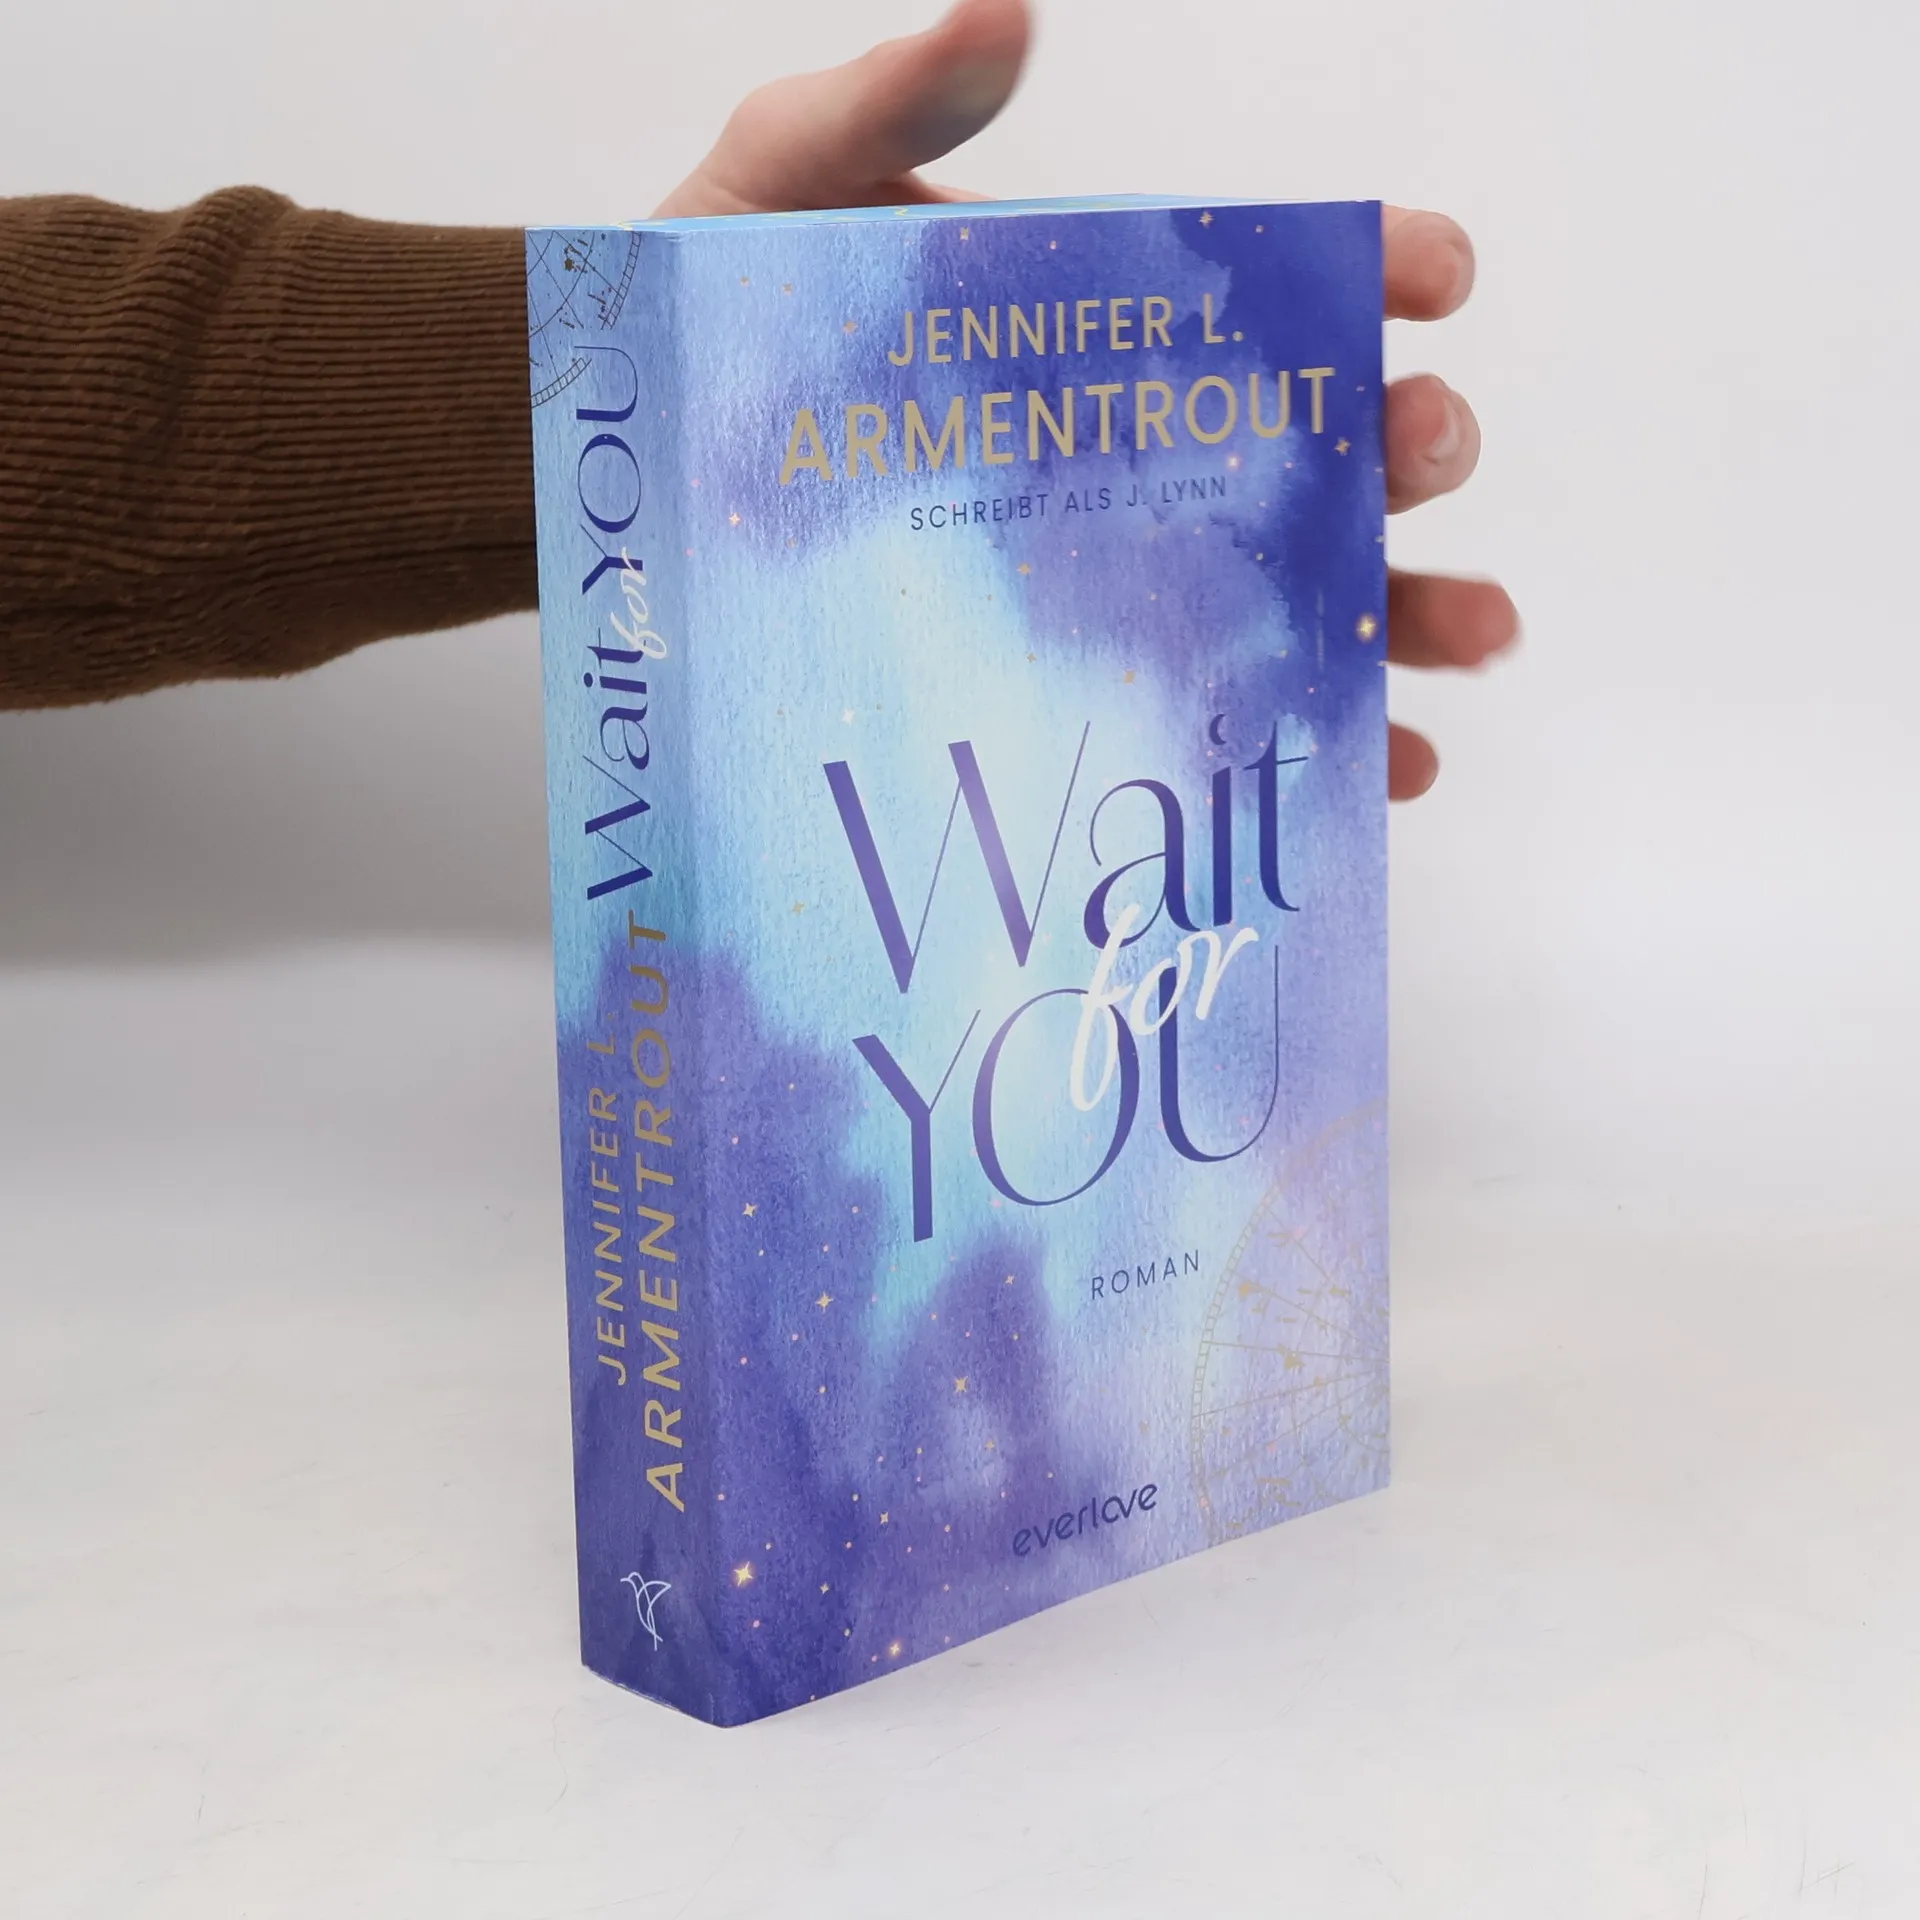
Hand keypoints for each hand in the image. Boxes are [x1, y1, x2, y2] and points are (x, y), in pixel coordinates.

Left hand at [657, 0, 1516, 799]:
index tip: (1435, 274)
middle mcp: (1138, 440)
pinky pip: (1231, 706)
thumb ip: (888, 105)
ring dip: (1410, 605)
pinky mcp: (1086, 672)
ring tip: (1473, 632)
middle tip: (1422, 450)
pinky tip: (1382, 767)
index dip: (1376, 266)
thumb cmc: (712, 325)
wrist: (638, 474)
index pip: (1273, 279)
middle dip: (1407, 442)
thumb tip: (1007, 11)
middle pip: (1318, 442)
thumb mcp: (783, 190)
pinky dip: (1324, 736)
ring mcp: (1119, 565)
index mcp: (1106, 312)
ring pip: (1306, 588)